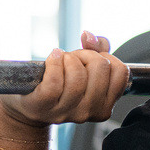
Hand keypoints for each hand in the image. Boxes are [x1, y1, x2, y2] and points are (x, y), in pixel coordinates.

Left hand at [0, 32, 130, 127]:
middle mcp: (89, 112)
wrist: (28, 102)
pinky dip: (54, 62)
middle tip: (74, 60)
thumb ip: (96, 49)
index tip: (92, 61)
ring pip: (78, 74)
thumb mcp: (85, 67)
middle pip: (101, 68)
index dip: (106, 57)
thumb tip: (88, 36)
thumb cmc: (60, 82)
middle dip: (86, 55)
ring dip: (68, 59)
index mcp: (105, 106)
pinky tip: (53, 58)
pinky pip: (54, 80)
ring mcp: (66, 112)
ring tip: (61, 62)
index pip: (120, 72)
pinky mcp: (44, 105)